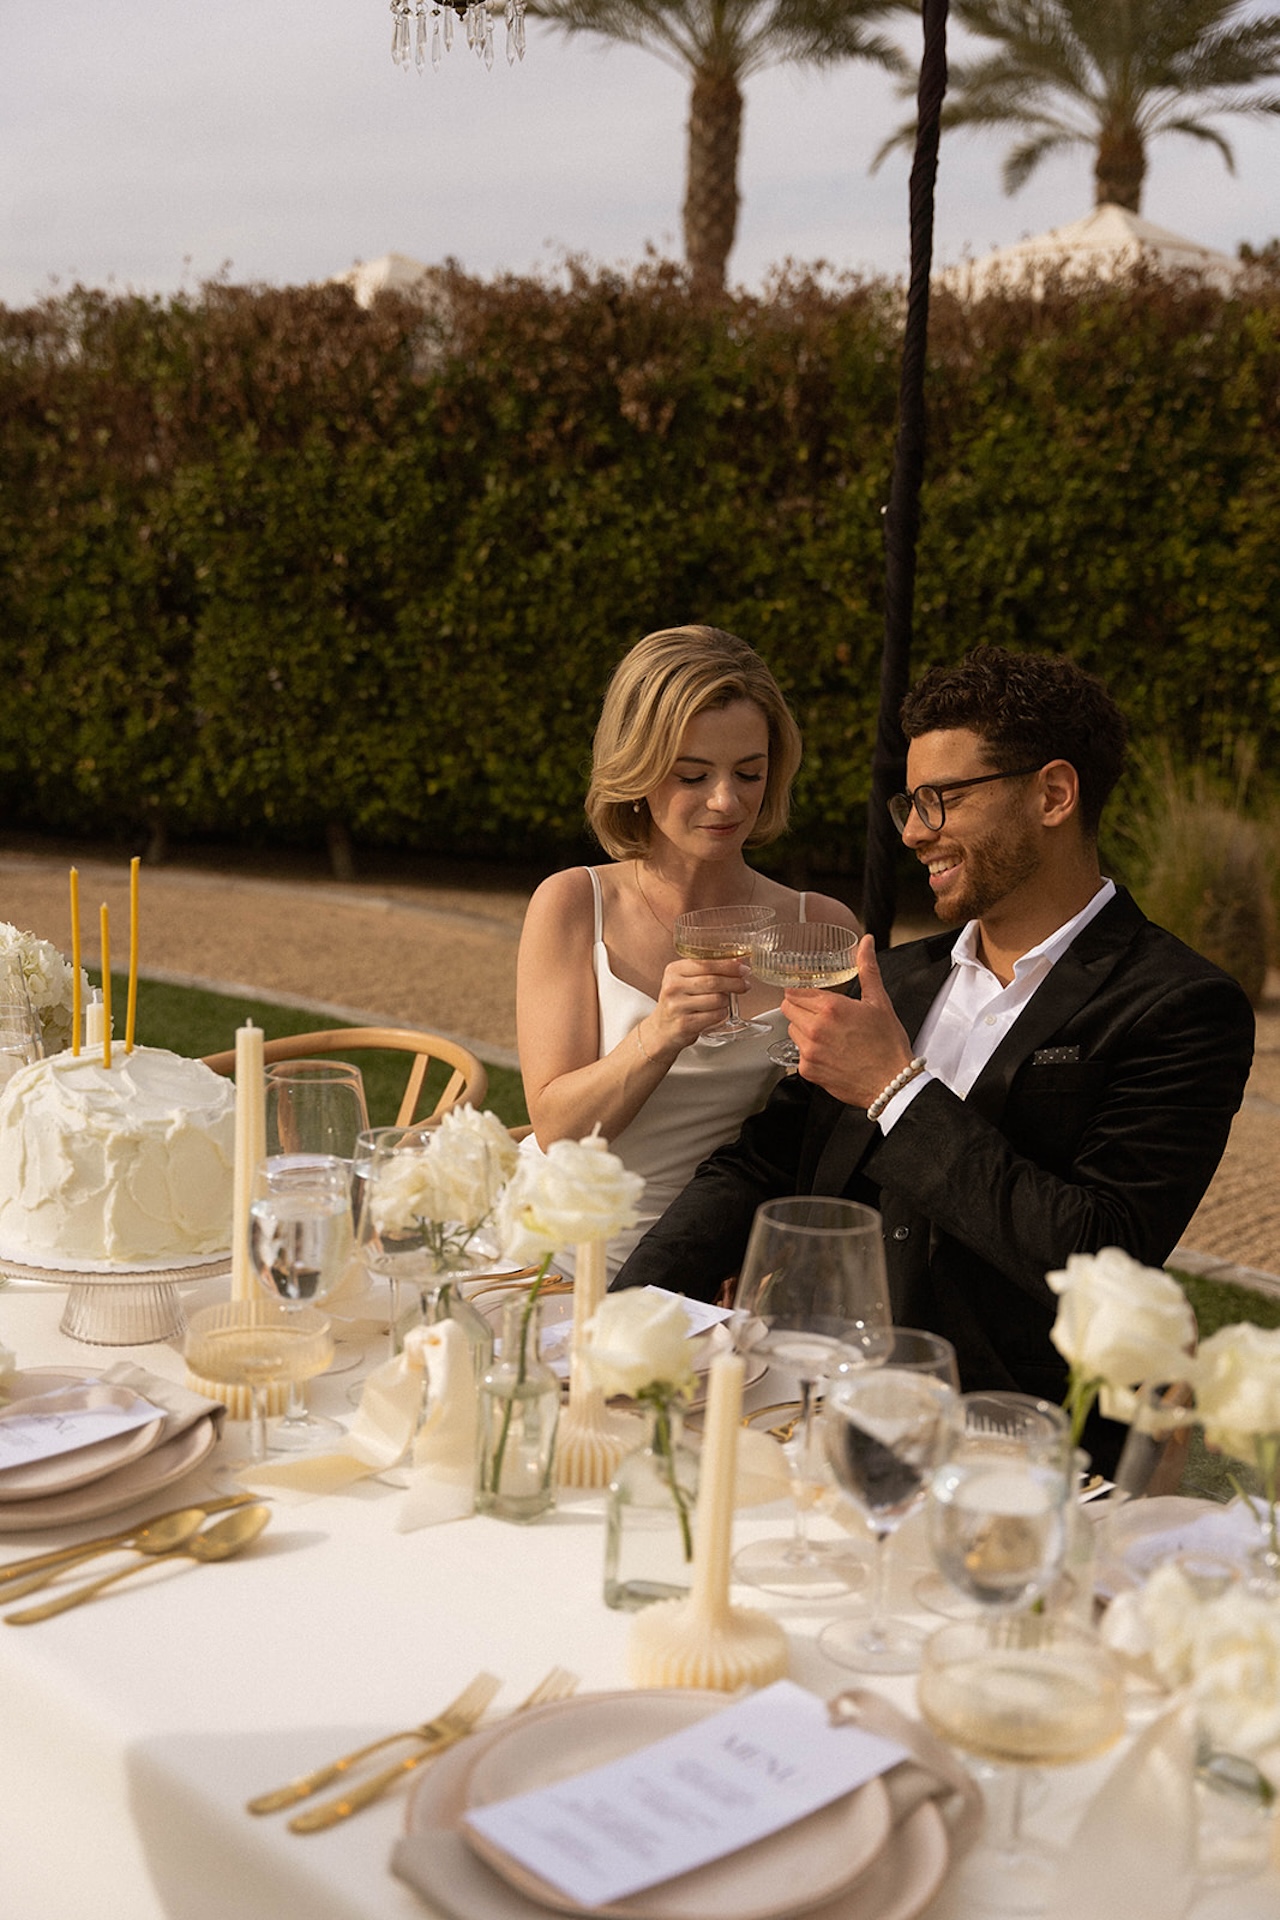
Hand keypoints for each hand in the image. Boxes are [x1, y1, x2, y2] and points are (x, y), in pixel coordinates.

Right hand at [647, 956, 750, 1054]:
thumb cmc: (678, 1002)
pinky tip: (717, 1012)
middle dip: (735, 982)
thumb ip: (708, 970)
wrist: (662, 1029)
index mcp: (674, 970)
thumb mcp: (686, 980)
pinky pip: (715, 1016)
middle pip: (713, 981)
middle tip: (745, 985)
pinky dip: (722, 1013)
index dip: (728, 966)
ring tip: (724, 1001)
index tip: (743, 968)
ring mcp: (677, 1006)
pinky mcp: (684, 1024)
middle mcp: (673, 987)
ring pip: (717, 999)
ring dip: (726, 1001)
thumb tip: (738, 961)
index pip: (705, 963)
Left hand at [781, 935, 914, 1107]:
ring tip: (827, 1034)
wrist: (892, 1083)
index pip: (795, 991)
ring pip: (791, 1031)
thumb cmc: (887, 1044)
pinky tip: (829, 1052)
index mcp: (830, 1008)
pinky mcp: (808, 1070)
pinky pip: (798, 1054)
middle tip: (820, 1014)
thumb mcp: (879, 1001)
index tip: (807, 994)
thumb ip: (867, 969)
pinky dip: (809, 1052)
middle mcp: (815, 1029)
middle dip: (800, 1008)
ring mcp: (809, 1051)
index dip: (801, 991)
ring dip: (803, 1029)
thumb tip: (867, 943)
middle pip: (788, 1009)